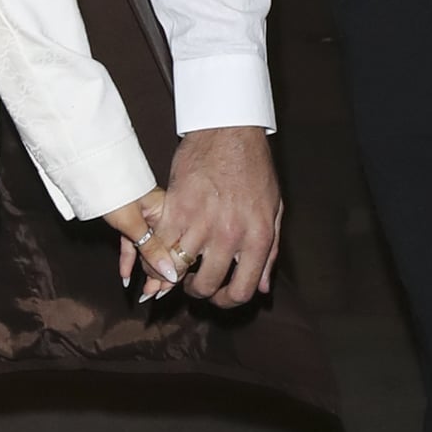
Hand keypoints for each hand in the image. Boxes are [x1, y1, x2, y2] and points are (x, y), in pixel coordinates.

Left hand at [104, 188, 184, 296]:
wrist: (89, 173)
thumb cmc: (112, 192)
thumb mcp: (132, 225)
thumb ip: (151, 250)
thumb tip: (170, 274)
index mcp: (169, 210)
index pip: (177, 246)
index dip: (173, 268)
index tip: (166, 288)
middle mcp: (161, 214)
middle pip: (165, 249)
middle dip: (159, 274)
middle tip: (153, 295)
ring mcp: (145, 217)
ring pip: (148, 249)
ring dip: (145, 271)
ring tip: (143, 293)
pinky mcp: (130, 220)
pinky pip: (133, 244)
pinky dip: (130, 259)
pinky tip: (127, 277)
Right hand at [145, 124, 282, 306]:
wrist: (230, 130)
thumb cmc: (255, 168)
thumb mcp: (275, 211)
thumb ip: (271, 253)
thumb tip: (263, 288)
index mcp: (258, 238)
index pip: (241, 291)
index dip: (226, 301)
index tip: (218, 294)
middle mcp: (230, 235)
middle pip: (205, 286)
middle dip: (197, 290)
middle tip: (194, 280)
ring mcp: (202, 222)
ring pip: (178, 269)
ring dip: (174, 274)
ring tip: (177, 267)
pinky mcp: (177, 207)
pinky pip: (160, 245)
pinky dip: (155, 254)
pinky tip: (160, 252)